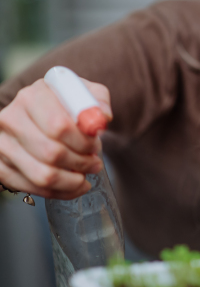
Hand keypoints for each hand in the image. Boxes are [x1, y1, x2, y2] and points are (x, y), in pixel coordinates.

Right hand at [0, 78, 111, 199]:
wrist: (39, 114)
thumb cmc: (65, 105)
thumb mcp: (85, 94)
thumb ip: (98, 102)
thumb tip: (101, 119)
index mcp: (33, 96)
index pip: (59, 126)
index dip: (83, 142)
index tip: (96, 146)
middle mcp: (11, 119)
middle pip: (52, 153)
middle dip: (81, 163)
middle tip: (95, 163)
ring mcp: (2, 144)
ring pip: (43, 175)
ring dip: (72, 181)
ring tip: (86, 175)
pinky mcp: (0, 166)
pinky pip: (32, 188)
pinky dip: (60, 192)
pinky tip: (74, 185)